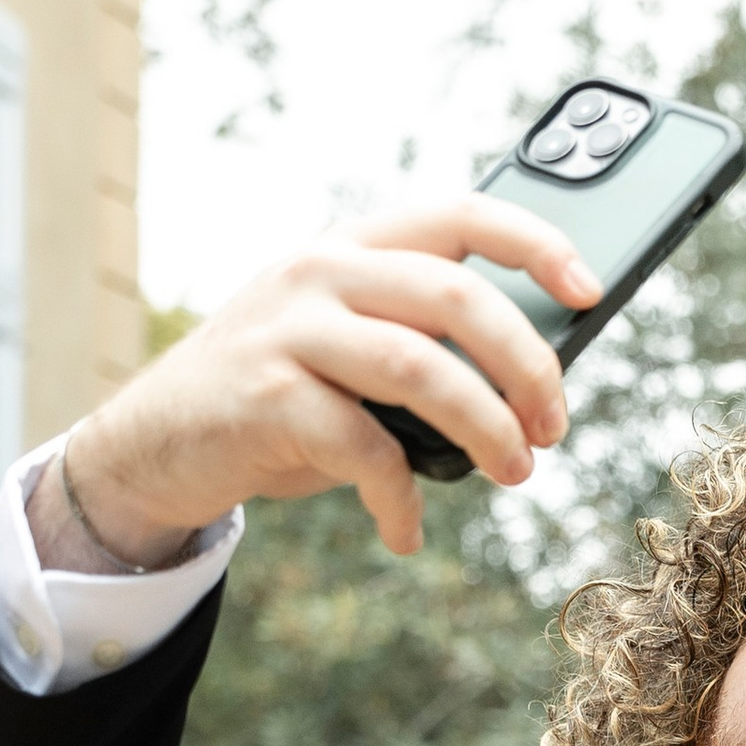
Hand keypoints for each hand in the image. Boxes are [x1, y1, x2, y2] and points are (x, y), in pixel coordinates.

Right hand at [34, 198, 596, 563]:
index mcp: (354, 247)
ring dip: (486, 429)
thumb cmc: (280, 398)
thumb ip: (422, 342)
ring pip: (421, 367)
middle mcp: (320, 271)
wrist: (153, 444)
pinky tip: (405, 531)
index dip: (535, 244)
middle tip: (554, 425)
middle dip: (526, 365)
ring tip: (516, 473)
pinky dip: (399, 499)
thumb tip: (539, 382)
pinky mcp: (264, 396)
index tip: (592, 290)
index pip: (459, 215)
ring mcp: (287, 329)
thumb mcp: (349, 347)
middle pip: (456, 296)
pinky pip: (364, 448)